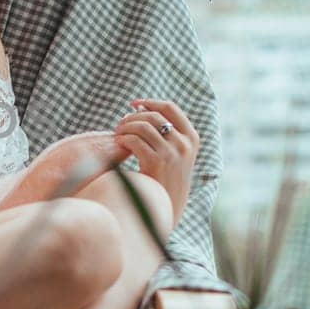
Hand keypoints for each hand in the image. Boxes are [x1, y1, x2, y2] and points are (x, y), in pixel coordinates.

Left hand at [113, 98, 199, 223]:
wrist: (166, 207)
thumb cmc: (165, 178)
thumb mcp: (173, 153)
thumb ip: (164, 132)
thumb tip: (140, 107)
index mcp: (192, 138)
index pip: (170, 108)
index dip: (150, 102)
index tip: (134, 104)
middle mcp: (184, 143)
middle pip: (153, 116)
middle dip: (133, 117)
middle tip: (120, 125)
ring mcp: (172, 153)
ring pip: (142, 127)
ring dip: (126, 127)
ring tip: (118, 134)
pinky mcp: (157, 162)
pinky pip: (134, 141)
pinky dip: (123, 139)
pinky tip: (118, 145)